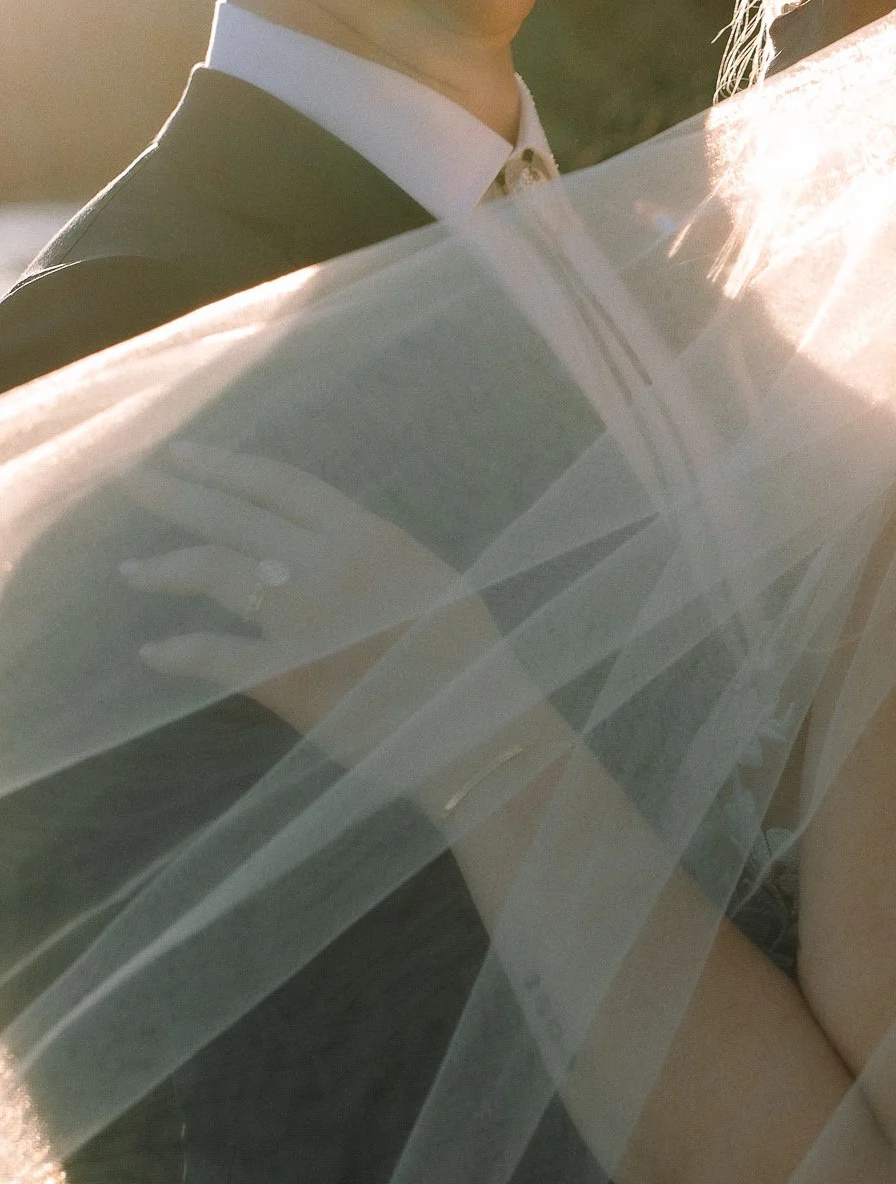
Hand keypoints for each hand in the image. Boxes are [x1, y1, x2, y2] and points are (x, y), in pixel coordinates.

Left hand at [120, 440, 499, 763]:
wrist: (478, 729)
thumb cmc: (466, 659)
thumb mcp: (429, 581)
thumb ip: (372, 556)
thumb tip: (326, 544)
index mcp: (368, 537)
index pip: (279, 484)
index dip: (224, 466)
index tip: (183, 454)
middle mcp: (328, 565)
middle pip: (231, 516)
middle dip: (173, 494)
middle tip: (130, 480)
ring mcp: (302, 621)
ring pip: (213, 571)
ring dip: (164, 569)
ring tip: (134, 570)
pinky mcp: (284, 677)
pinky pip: (212, 655)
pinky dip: (177, 652)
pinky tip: (154, 651)